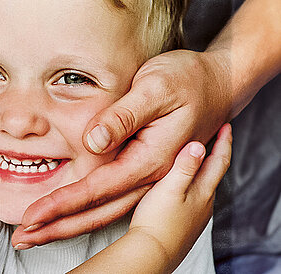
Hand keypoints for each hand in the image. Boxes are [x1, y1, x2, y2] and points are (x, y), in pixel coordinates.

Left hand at [12, 49, 231, 246]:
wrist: (217, 84)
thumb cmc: (187, 81)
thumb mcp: (155, 87)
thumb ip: (124, 115)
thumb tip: (92, 142)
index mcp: (150, 159)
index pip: (97, 190)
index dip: (61, 204)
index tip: (32, 216)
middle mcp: (150, 175)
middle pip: (99, 212)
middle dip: (58, 227)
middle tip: (23, 238)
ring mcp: (149, 176)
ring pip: (106, 211)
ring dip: (69, 225)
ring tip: (37, 233)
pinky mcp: (144, 170)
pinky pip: (113, 199)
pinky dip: (87, 211)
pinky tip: (69, 214)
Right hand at [66, 124, 231, 273]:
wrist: (152, 252)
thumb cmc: (158, 220)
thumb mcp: (170, 187)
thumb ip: (184, 166)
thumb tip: (198, 144)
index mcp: (203, 191)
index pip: (219, 162)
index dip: (223, 143)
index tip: (226, 126)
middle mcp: (204, 203)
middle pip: (214, 173)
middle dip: (215, 154)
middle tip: (214, 137)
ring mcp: (195, 215)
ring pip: (203, 186)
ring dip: (203, 169)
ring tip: (196, 158)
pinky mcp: (185, 224)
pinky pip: (193, 198)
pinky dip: (192, 185)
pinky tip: (181, 187)